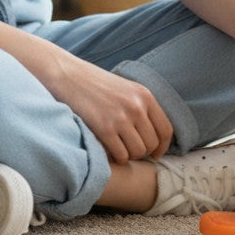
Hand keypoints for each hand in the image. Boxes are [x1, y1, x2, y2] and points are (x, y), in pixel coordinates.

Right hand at [46, 54, 173, 165]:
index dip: (162, 147)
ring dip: (128, 155)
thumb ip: (141, 107)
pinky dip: (116, 158)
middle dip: (142, 152)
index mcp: (145, 95)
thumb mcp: (126, 89)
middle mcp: (137, 106)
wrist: (69, 76)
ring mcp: (121, 117)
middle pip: (152, 144)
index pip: (166, 130)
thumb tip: (153, 135)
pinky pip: (120, 155)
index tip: (155, 154)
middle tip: (129, 150)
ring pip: (137, 152)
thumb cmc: (95, 84)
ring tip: (117, 148)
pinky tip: (108, 149)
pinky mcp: (105, 128)